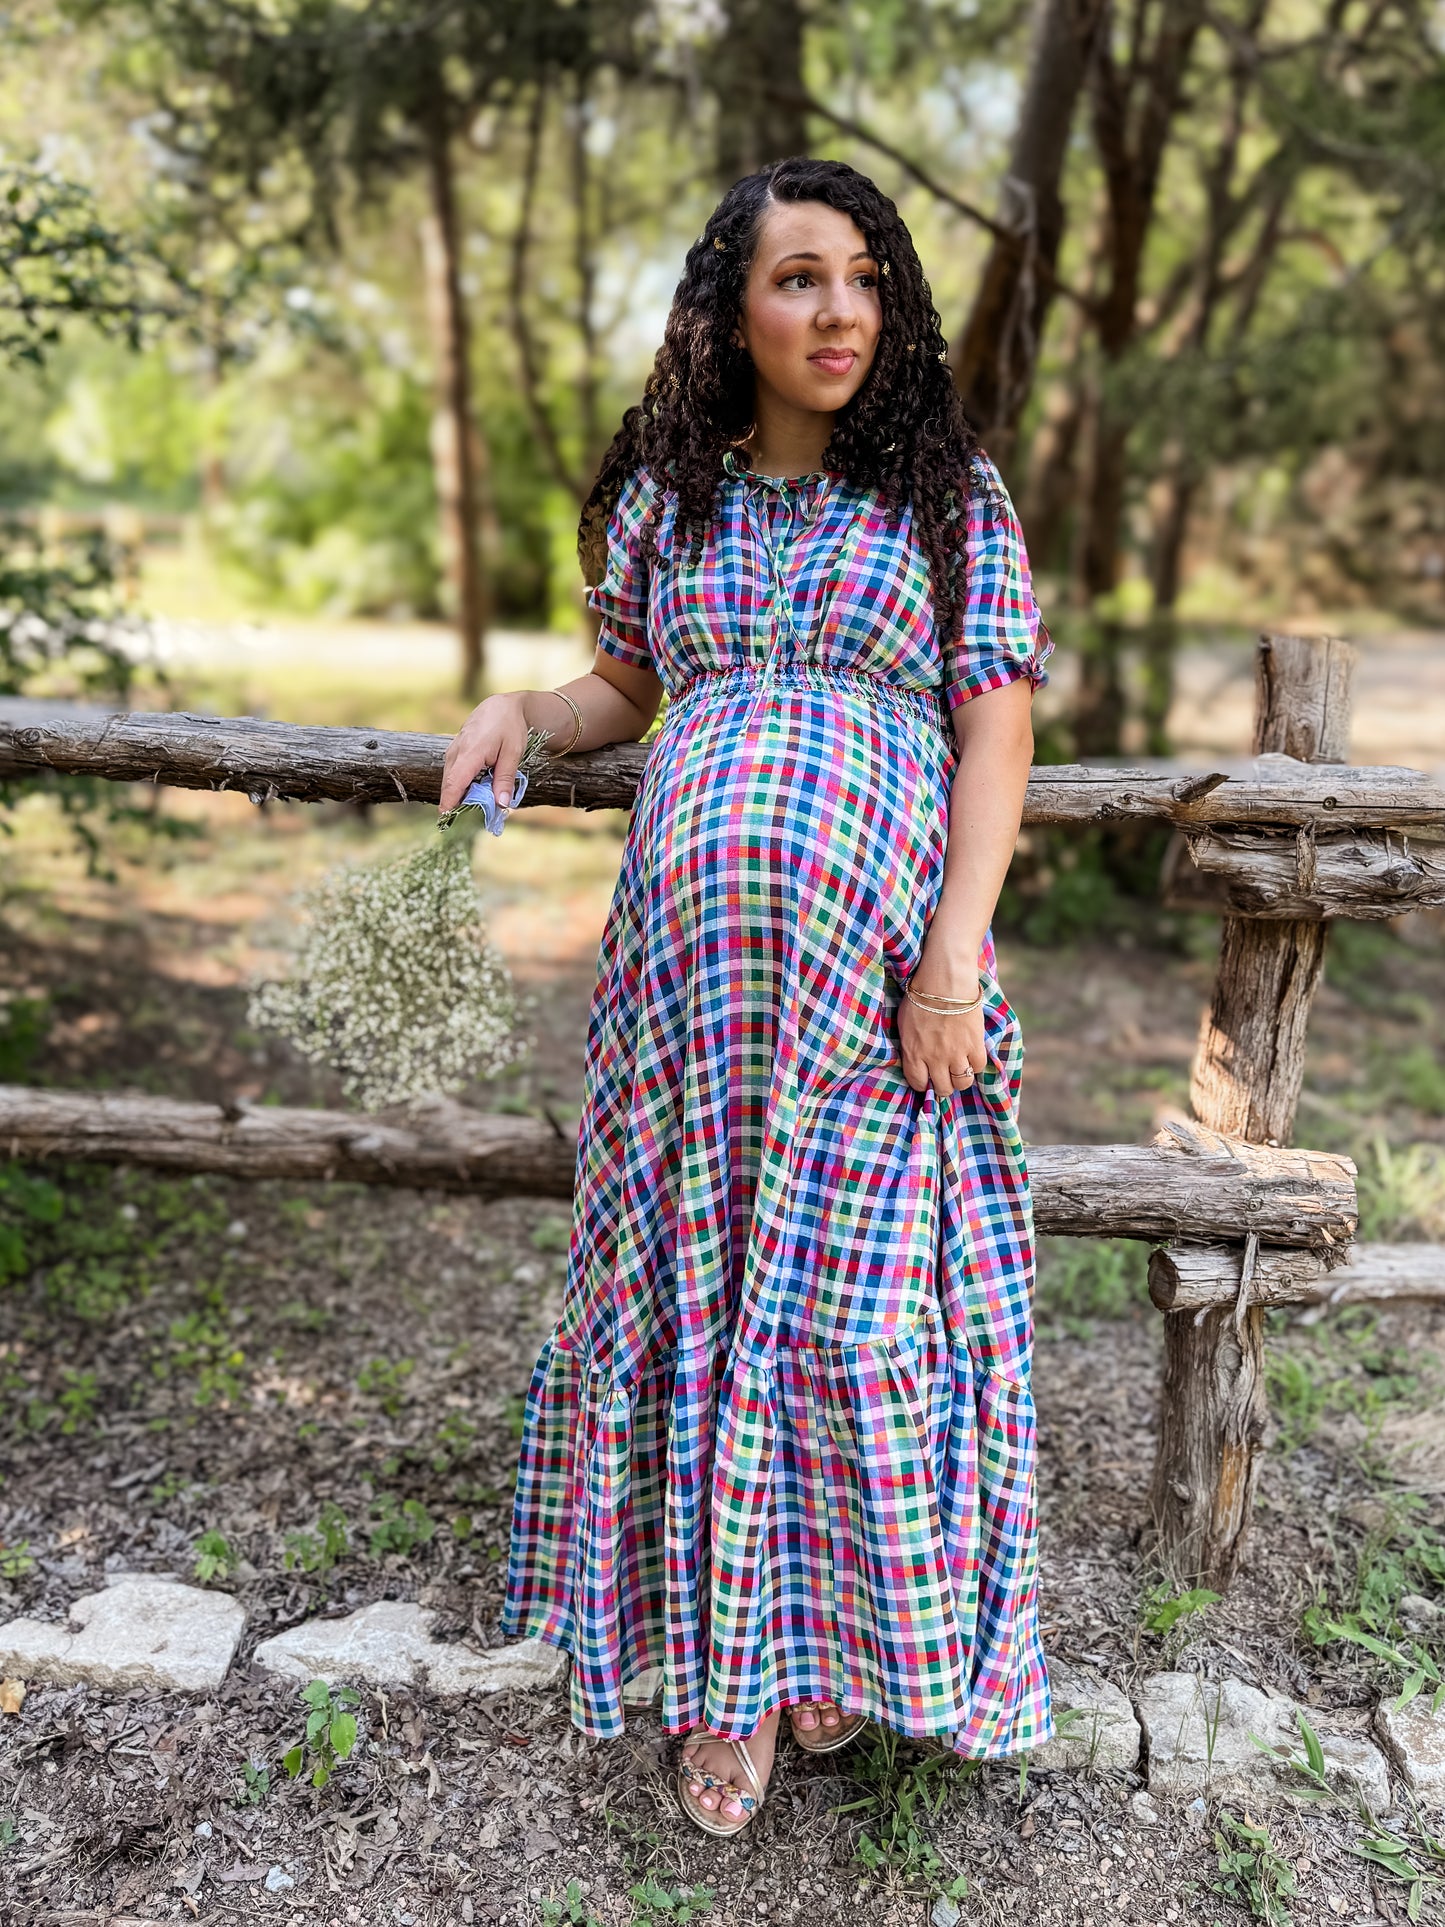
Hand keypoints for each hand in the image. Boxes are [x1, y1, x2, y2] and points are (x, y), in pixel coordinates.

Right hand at [440, 692, 530, 815]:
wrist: (501, 706)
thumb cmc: (509, 727)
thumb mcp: (513, 753)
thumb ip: (505, 779)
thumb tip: (501, 804)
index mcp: (469, 753)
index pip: (453, 784)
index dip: (449, 804)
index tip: (447, 821)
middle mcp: (456, 753)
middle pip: (450, 786)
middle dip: (458, 805)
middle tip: (472, 822)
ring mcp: (453, 752)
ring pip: (451, 781)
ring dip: (461, 796)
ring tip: (477, 810)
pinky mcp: (455, 753)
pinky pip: (454, 774)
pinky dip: (462, 786)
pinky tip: (476, 794)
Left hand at [898, 980, 986, 1099]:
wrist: (944, 983)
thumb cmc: (920, 998)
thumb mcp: (904, 1025)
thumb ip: (910, 1046)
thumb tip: (915, 1058)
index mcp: (913, 1053)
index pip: (918, 1083)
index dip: (923, 1083)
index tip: (927, 1078)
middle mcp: (934, 1059)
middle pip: (943, 1088)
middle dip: (943, 1084)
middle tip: (945, 1075)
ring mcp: (956, 1054)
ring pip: (962, 1083)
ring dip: (961, 1078)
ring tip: (959, 1068)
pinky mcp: (974, 1045)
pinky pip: (978, 1067)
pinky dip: (975, 1063)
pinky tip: (971, 1054)